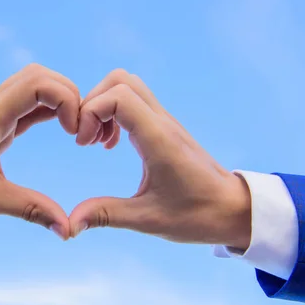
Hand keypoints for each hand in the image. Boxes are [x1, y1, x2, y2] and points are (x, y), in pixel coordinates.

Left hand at [0, 64, 80, 238]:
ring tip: (74, 131)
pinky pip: (27, 106)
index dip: (66, 101)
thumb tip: (68, 229)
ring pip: (34, 86)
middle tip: (79, 130)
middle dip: (69, 95)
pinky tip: (62, 129)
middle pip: (40, 75)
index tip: (74, 134)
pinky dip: (49, 111)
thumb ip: (31, 210)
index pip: (39, 83)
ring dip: (60, 100)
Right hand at [69, 69, 251, 248]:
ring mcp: (166, 122)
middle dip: (92, 103)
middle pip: (120, 80)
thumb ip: (106, 215)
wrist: (234, 209)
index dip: (91, 112)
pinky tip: (112, 144)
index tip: (84, 144)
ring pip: (128, 87)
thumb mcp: (148, 220)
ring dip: (103, 106)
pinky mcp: (166, 128)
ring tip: (97, 141)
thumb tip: (70, 224)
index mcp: (158, 139)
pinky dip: (115, 113)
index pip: (117, 96)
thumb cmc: (198, 216)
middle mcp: (162, 123)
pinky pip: (135, 102)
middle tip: (86, 138)